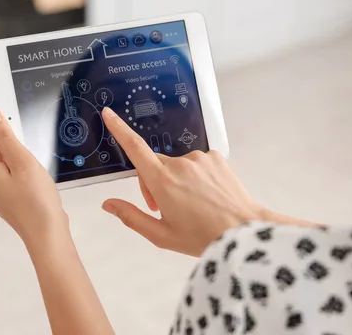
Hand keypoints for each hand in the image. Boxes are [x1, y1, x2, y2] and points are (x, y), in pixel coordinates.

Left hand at [0, 107, 67, 244]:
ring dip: (22, 163)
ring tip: (33, 178)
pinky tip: (32, 185)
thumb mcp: (22, 161)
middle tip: (31, 167)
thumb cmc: (35, 199)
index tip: (27, 150)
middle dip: (19, 151)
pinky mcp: (0, 195)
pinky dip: (22, 174)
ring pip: (6, 160)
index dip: (14, 137)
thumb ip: (4, 135)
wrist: (46, 232)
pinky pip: (9, 173)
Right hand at [100, 107, 264, 256]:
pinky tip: (204, 195)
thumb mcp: (161, 235)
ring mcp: (199, 158)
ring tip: (189, 205)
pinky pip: (196, 162)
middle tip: (163, 208)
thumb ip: (131, 217)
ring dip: (176, 179)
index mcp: (162, 181)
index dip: (119, 129)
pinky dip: (195, 175)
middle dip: (153, 182)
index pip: (135, 148)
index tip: (109, 114)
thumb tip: (108, 204)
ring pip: (177, 165)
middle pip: (154, 164)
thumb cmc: (202, 237)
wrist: (243, 230)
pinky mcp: (215, 157)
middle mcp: (180, 163)